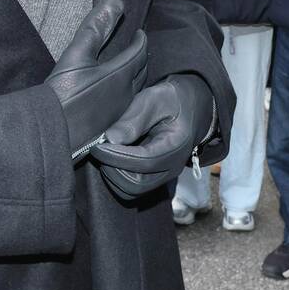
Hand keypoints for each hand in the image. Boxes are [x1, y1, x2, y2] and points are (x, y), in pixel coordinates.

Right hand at [44, 0, 147, 161]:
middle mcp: (125, 94)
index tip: (139, 32)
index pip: (140, 52)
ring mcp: (118, 112)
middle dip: (141, 56)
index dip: (141, 40)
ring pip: (135, 88)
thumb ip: (96, 27)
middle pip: (142, 71)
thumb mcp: (77, 53)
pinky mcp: (108, 125)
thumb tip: (116, 1)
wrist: (51, 132)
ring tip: (128, 66)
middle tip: (136, 47)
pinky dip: (125, 90)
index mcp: (121, 75)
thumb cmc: (63, 93)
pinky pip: (125, 102)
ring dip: (135, 74)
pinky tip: (112, 92)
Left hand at [90, 74, 213, 199]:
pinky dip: (117, 176)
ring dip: (113, 174)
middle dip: (112, 168)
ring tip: (106, 152)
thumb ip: (133, 119)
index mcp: (176, 146)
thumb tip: (110, 139)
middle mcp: (172, 167)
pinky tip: (113, 157)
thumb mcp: (154, 99)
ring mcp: (163, 176)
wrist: (190, 108)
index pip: (144, 162)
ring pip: (131, 190)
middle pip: (136, 184)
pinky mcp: (154, 178)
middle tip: (100, 148)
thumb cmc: (171, 100)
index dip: (117, 157)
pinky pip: (132, 188)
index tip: (98, 146)